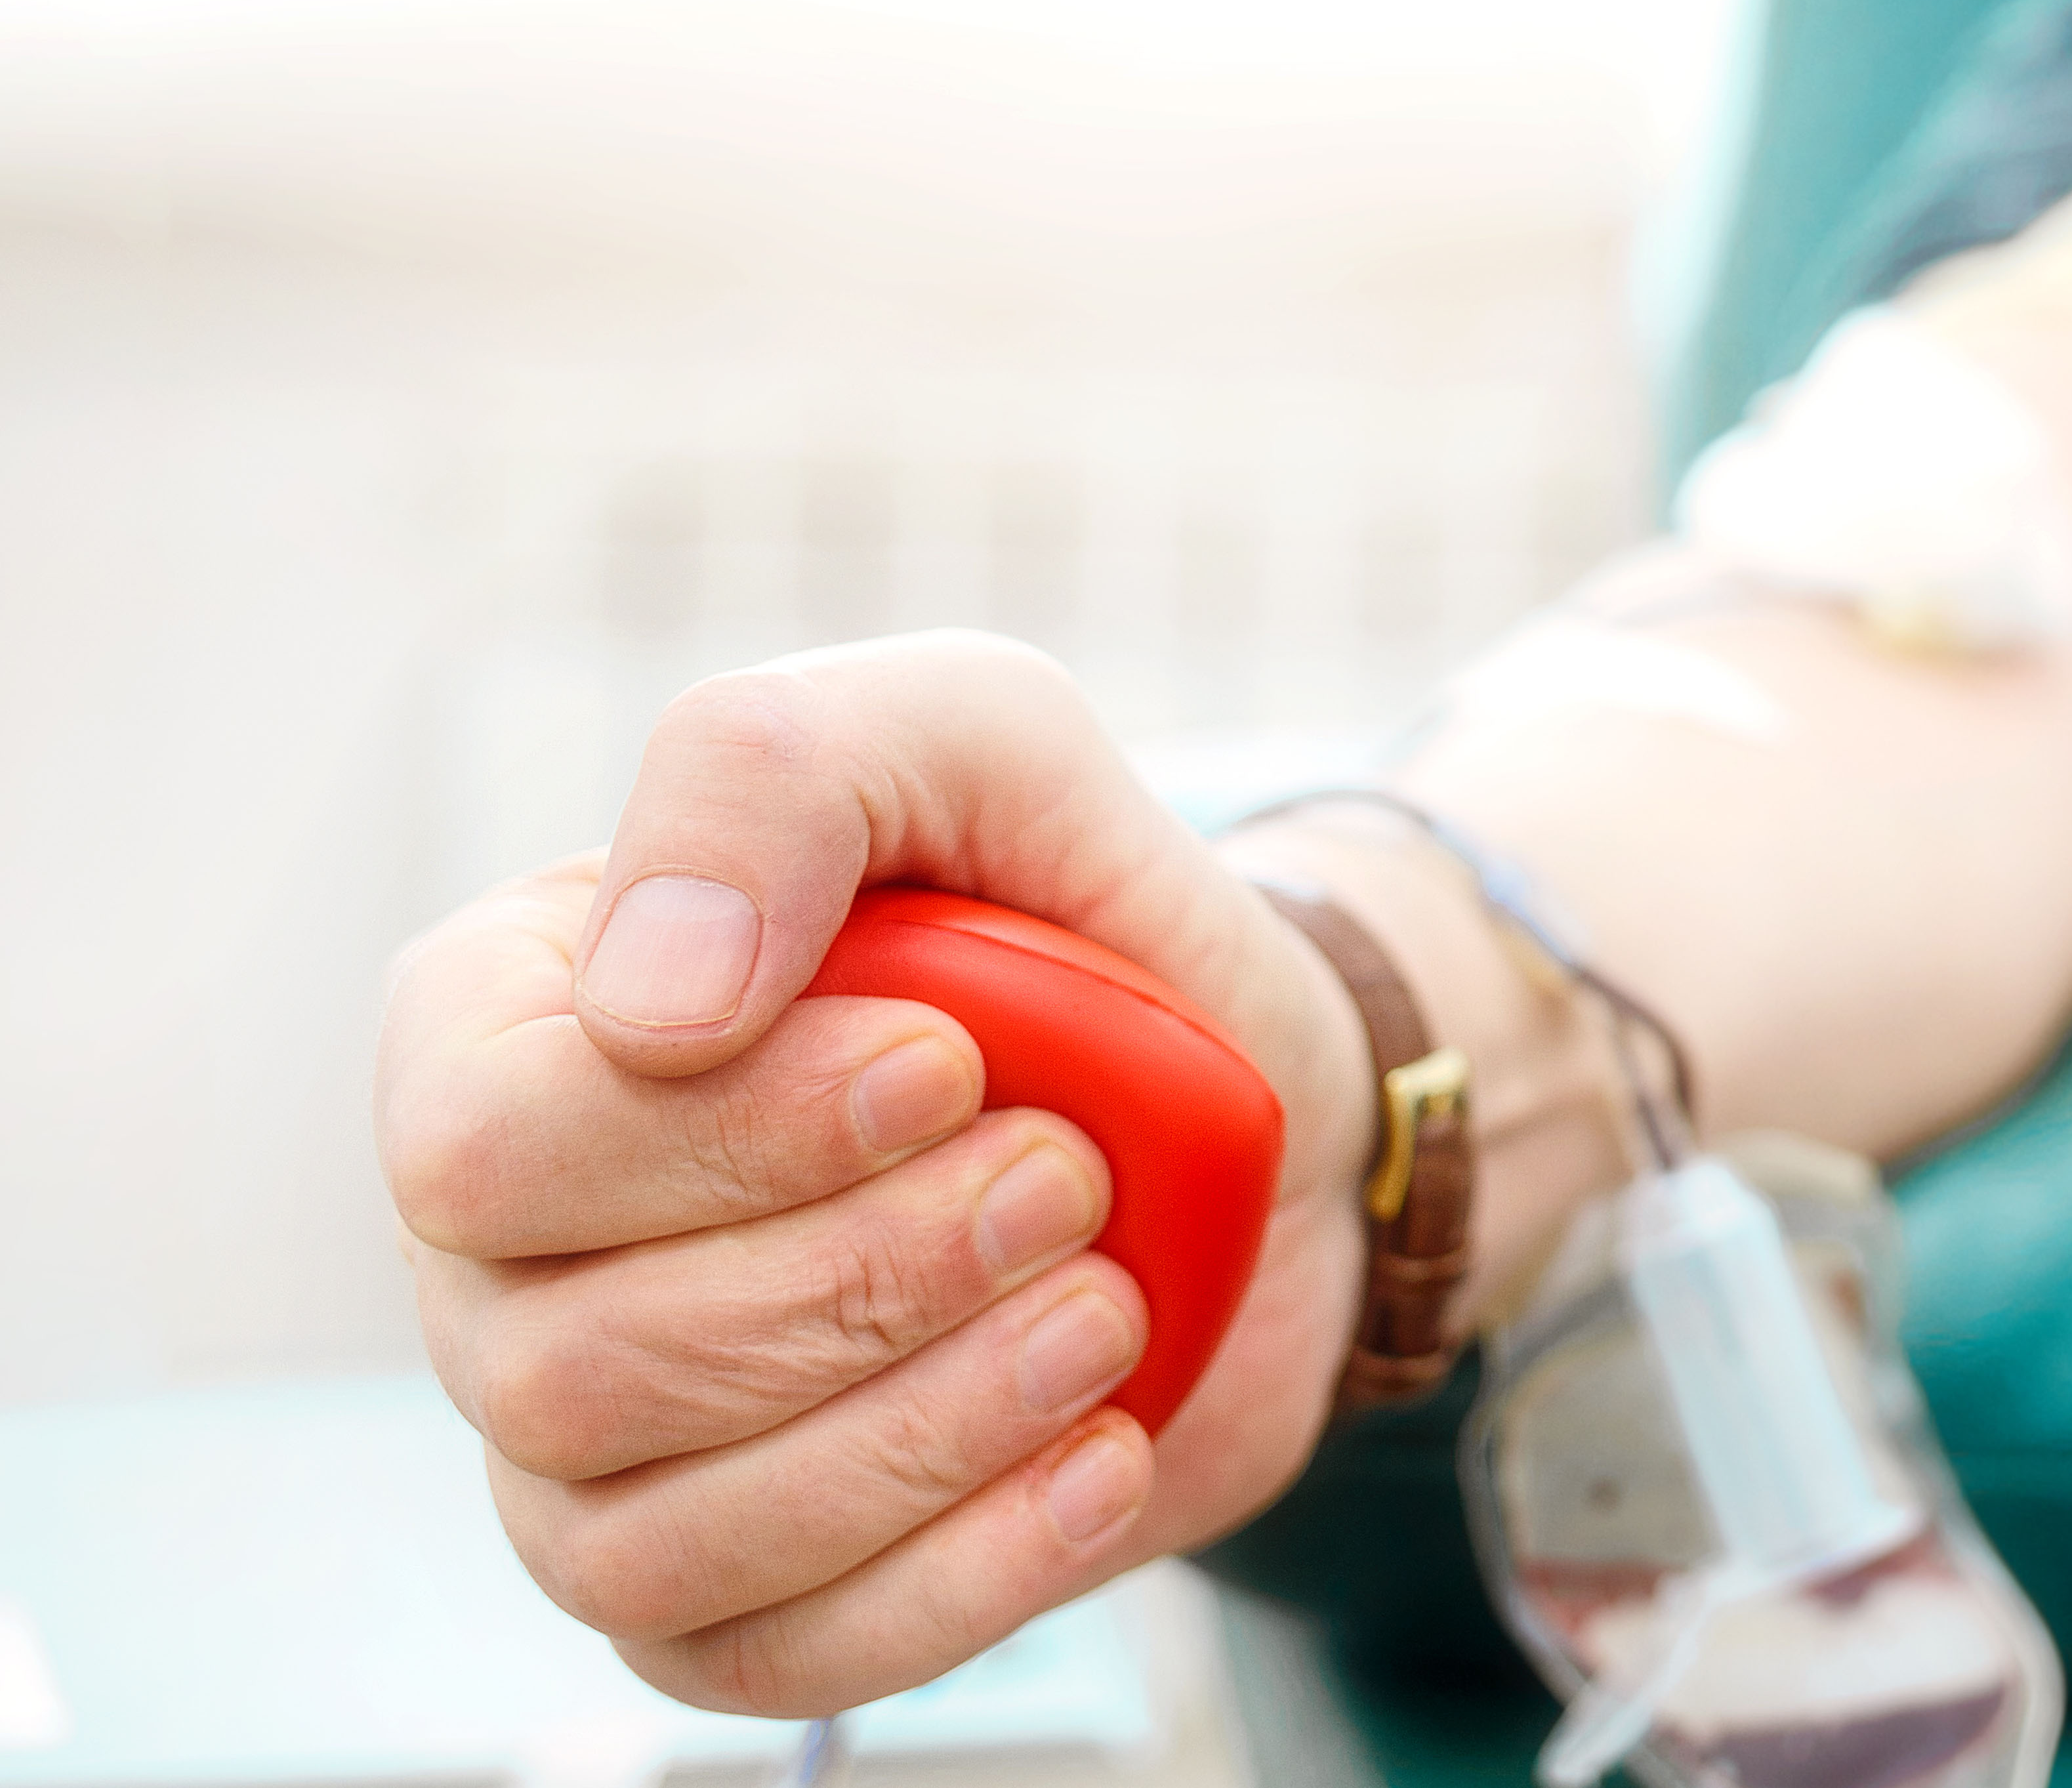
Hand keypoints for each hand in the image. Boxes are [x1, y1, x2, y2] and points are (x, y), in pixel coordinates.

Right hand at [377, 632, 1372, 1714]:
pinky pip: (772, 1663)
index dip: (729, 1128)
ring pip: (659, 1538)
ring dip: (920, 1432)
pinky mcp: (738, 1598)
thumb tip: (649, 1006)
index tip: (951, 1060)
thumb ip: (781, 774)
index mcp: (503, 1038)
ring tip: (1101, 1312)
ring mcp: (595, 1457)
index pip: (486, 1140)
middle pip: (575, 1364)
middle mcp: (505, 1263)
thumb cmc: (1081, 911)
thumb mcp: (972, 739)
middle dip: (866, 1279)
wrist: (1255, 1105)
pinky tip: (1098, 1457)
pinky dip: (961, 1577)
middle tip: (1068, 1180)